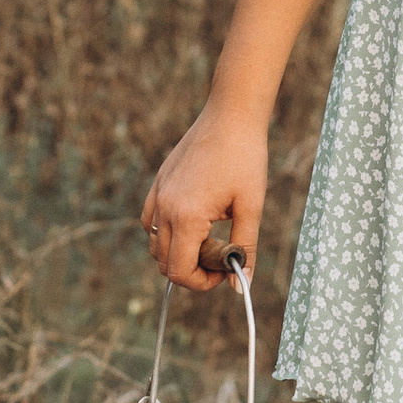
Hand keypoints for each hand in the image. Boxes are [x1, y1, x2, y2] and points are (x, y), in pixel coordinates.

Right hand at [141, 104, 267, 290]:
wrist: (231, 116)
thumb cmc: (245, 158)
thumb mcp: (251, 207)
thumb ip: (245, 249)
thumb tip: (243, 286)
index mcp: (187, 217)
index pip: (180, 271)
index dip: (202, 283)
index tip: (225, 272)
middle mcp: (166, 208)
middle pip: (165, 263)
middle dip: (193, 271)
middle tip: (221, 257)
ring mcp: (158, 194)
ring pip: (155, 244)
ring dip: (178, 253)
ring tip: (209, 240)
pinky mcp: (159, 183)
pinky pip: (151, 221)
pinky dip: (166, 233)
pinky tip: (191, 224)